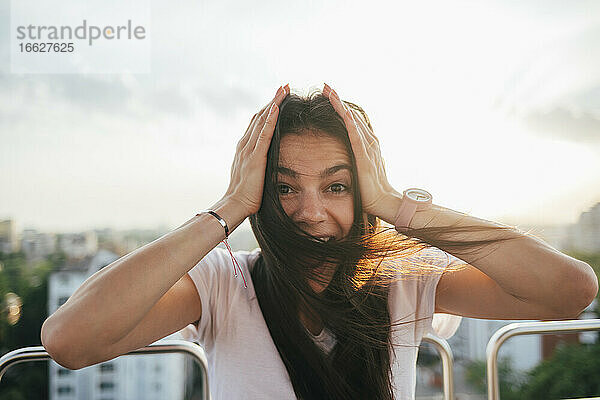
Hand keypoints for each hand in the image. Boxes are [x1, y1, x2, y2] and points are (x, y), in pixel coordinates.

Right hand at [224, 84, 289, 215]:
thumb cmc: (246, 195)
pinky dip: (270, 119)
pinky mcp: (255, 157)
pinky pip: (264, 134)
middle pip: (260, 116)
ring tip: (283, 90)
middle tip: (283, 86)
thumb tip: (267, 162)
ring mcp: (248, 150)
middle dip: (272, 100)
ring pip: (262, 120)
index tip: (279, 98)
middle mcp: (244, 144)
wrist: (235, 204)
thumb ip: (258, 164)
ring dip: (273, 103)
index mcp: (245, 148)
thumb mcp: (253, 175)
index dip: (268, 109)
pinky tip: (277, 108)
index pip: (257, 123)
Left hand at [323, 83, 399, 219]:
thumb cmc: (370, 186)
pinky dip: (352, 125)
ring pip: (353, 122)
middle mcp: (369, 140)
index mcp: (366, 141)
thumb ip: (354, 154)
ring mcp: (368, 148)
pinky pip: (357, 139)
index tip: (328, 93)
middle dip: (338, 100)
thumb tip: (343, 149)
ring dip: (342, 107)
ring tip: (331, 93)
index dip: (340, 105)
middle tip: (325, 85)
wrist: (383, 201)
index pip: (351, 118)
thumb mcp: (360, 165)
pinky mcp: (365, 159)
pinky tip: (345, 113)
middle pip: (352, 114)